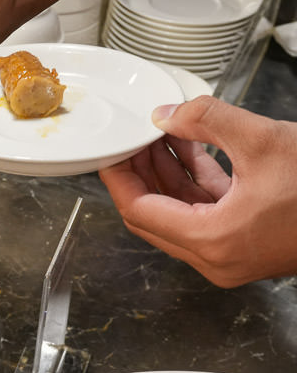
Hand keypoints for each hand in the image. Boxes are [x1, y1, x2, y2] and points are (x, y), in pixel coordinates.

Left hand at [98, 96, 296, 286]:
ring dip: (166, 174)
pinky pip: (204, 214)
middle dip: (139, 172)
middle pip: (153, 215)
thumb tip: (166, 115)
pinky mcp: (245, 244)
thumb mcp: (265, 141)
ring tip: (158, 134)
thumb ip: (207, 121)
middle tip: (131, 138)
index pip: (139, 210)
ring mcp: (230, 256)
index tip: (108, 151)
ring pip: (178, 214)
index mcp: (212, 240)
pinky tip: (188, 148)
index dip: (118, 176)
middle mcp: (215, 258)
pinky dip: (193, 183)